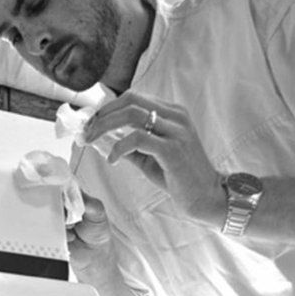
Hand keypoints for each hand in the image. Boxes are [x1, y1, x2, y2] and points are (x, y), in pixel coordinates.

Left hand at [93, 94, 226, 229]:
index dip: (109, 107)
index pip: (134, 98)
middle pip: (131, 100)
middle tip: (87, 130)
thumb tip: (103, 140)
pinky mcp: (173, 149)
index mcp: (172, 112)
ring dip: (106, 125)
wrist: (208, 197)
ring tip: (93, 139)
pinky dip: (119, 147)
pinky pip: (138, 139)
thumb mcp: (153, 156)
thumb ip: (131, 145)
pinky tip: (112, 159)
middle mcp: (176, 116)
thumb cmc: (180, 177)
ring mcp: (176, 131)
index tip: (91, 122)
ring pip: (132, 114)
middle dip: (103, 114)